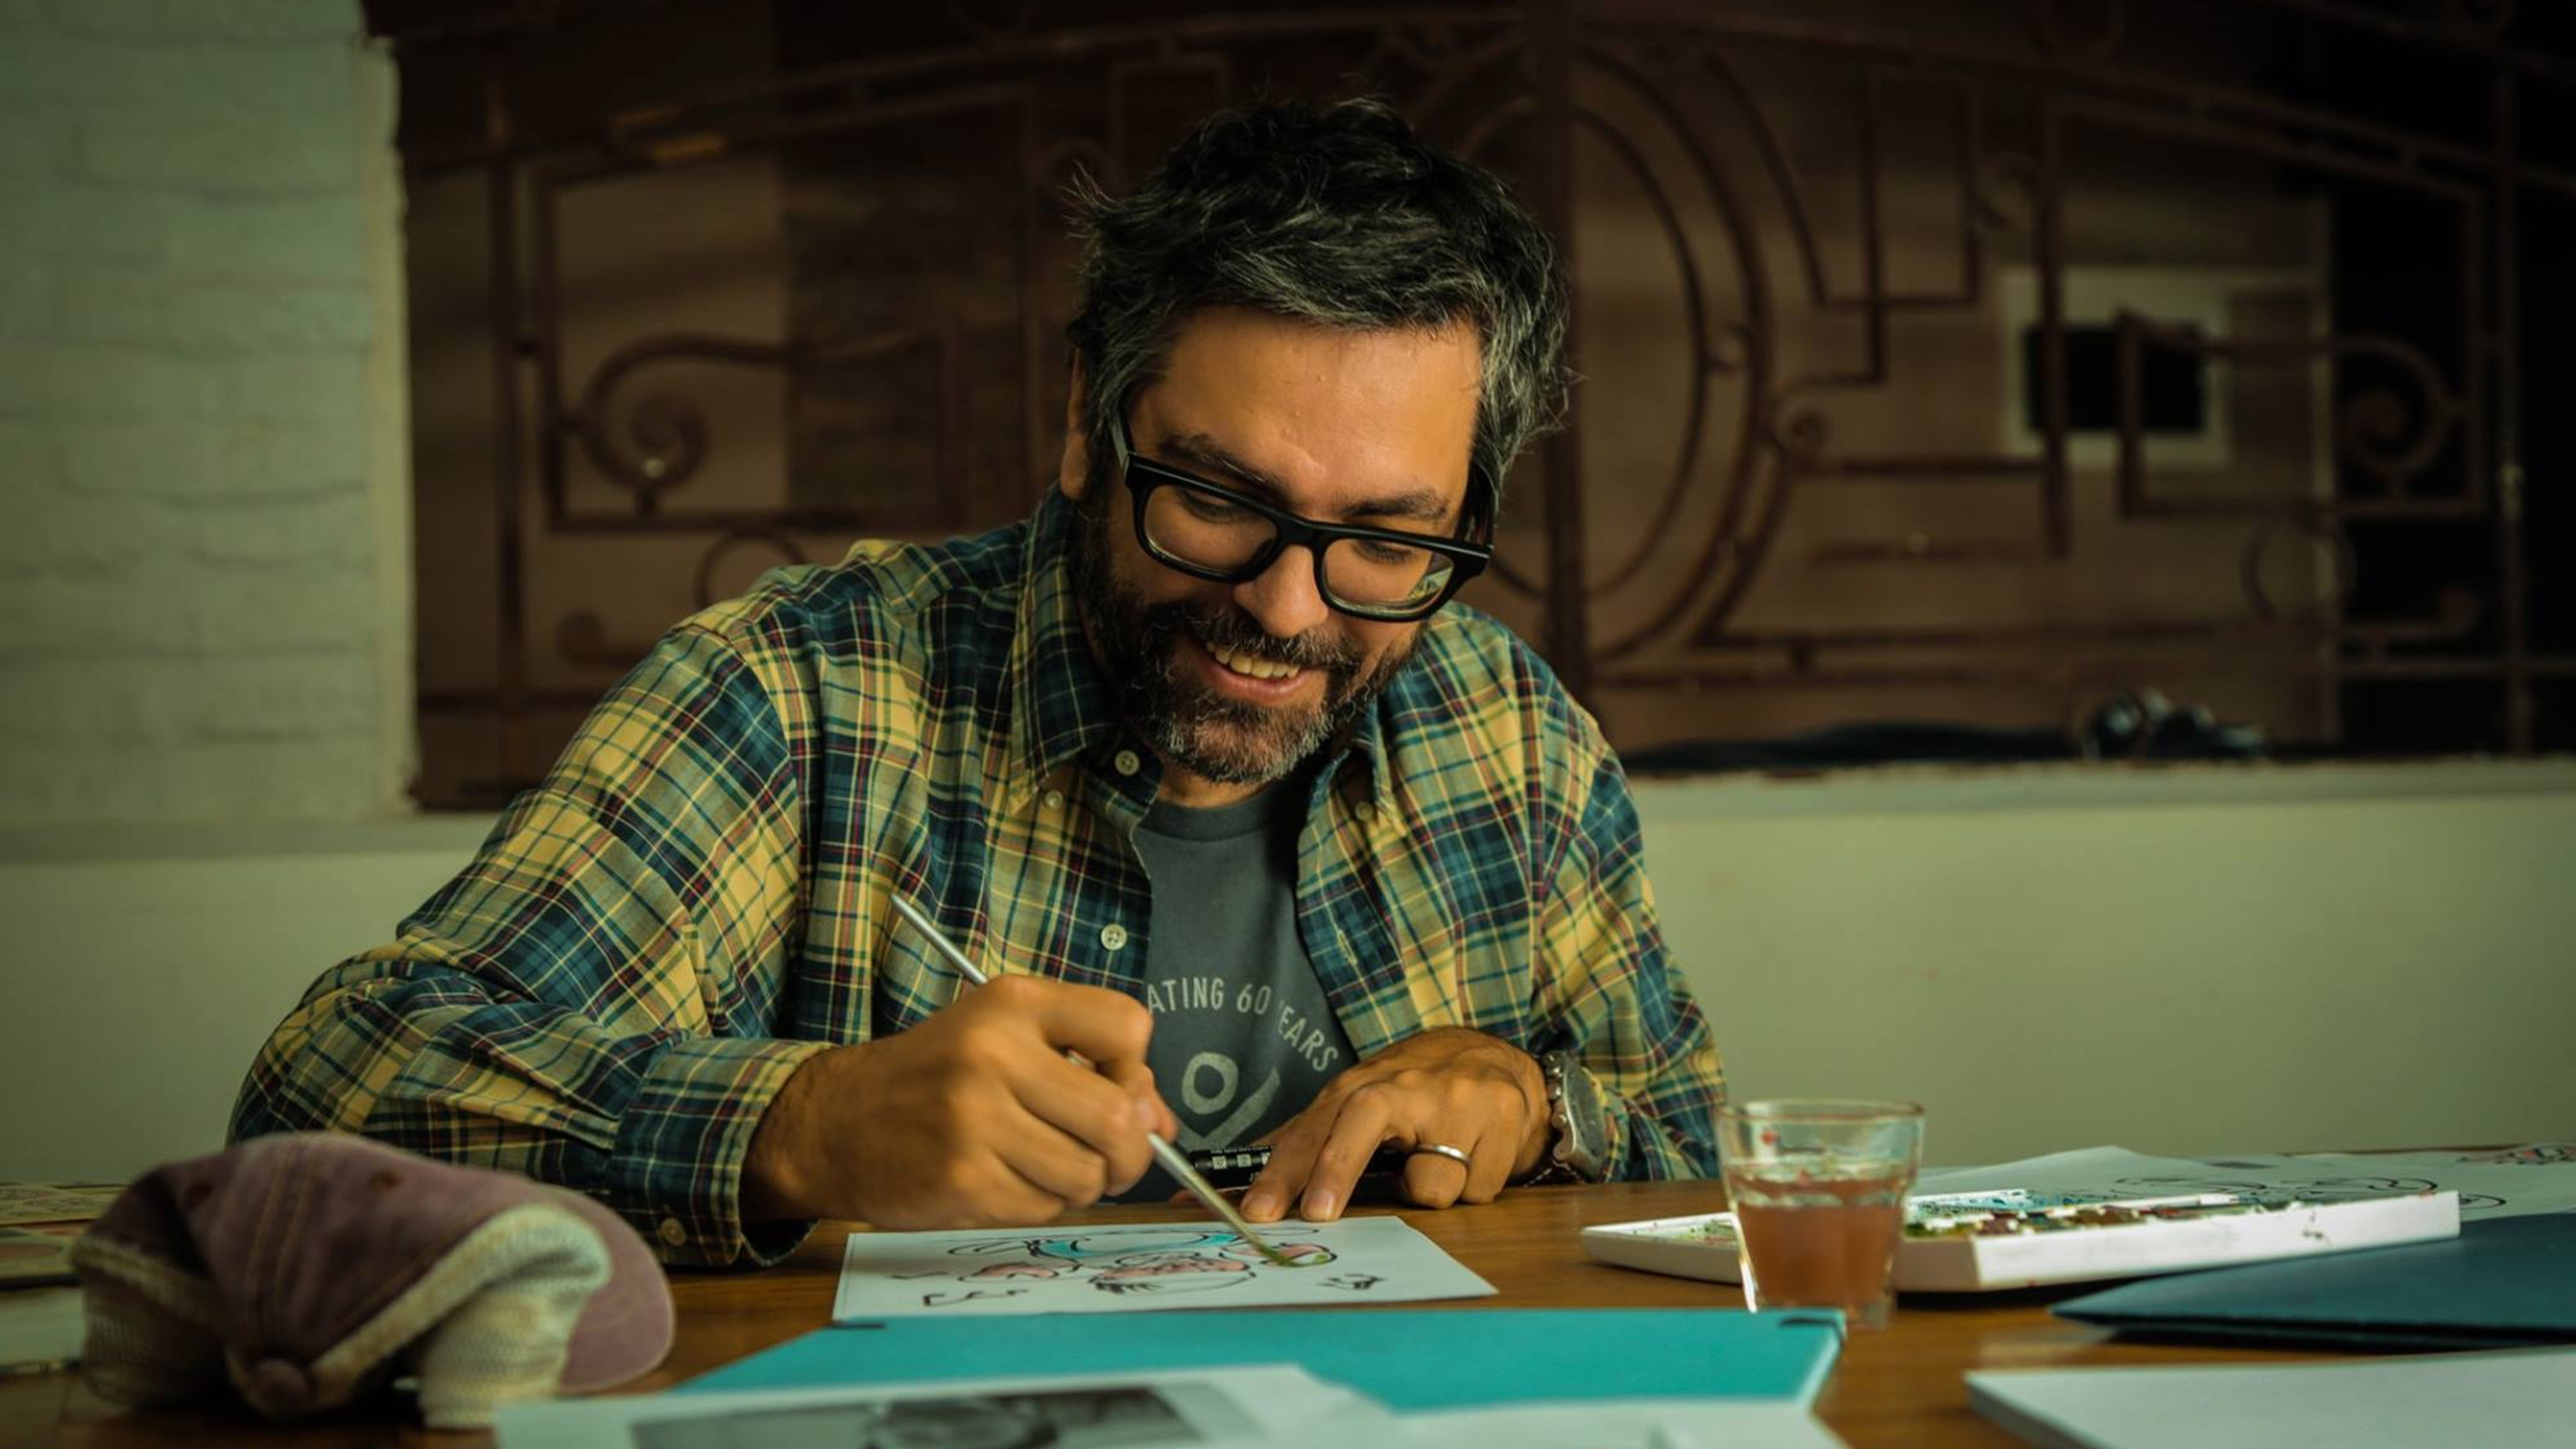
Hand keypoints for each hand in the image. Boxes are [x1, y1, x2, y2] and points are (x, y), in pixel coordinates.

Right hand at [743, 975, 1179, 1228]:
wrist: (834, 1121)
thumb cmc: (936, 1079)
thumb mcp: (1008, 1041)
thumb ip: (1092, 1070)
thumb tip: (1163, 1125)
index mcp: (1014, 1003)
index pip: (1129, 1026)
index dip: (1136, 1067)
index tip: (1111, 1082)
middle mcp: (995, 1054)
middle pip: (1119, 1117)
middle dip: (1129, 1151)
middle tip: (1107, 1157)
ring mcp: (975, 1119)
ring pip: (1088, 1174)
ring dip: (1080, 1183)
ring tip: (1041, 1165)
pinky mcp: (962, 1180)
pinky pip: (1044, 1208)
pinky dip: (1038, 1205)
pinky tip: (1003, 1182)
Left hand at [1239, 1027, 1548, 1221]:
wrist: (1494, 1059)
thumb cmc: (1415, 1092)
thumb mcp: (1360, 1103)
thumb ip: (1307, 1139)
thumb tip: (1240, 1176)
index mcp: (1360, 1087)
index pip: (1311, 1129)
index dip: (1282, 1171)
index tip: (1259, 1209)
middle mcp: (1404, 1085)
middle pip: (1360, 1123)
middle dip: (1335, 1169)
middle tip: (1319, 1213)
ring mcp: (1457, 1099)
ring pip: (1431, 1185)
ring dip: (1431, 1192)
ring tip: (1439, 1163)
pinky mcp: (1502, 1113)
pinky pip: (1479, 1189)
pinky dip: (1475, 1185)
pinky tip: (1475, 1155)